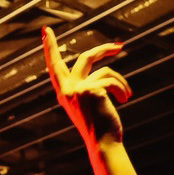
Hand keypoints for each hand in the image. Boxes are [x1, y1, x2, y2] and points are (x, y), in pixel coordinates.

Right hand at [42, 26, 129, 149]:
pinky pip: (112, 80)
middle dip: (103, 50)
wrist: (103, 143)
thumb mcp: (90, 104)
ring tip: (127, 95)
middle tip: (118, 46)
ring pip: (105, 71)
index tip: (46, 31)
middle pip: (85, 58)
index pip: (55, 66)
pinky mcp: (91, 89)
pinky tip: (125, 99)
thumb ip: (89, 86)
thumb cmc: (99, 127)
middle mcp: (67, 90)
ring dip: (120, 82)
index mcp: (64, 93)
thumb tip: (104, 70)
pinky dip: (122, 88)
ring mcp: (77, 89)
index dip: (51, 48)